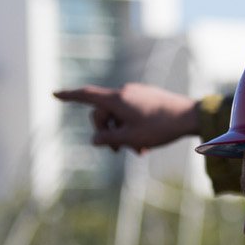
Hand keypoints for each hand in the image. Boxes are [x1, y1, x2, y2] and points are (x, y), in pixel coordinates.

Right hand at [55, 83, 198, 152]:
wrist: (190, 116)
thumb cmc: (161, 127)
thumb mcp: (131, 138)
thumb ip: (108, 139)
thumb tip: (94, 140)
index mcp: (118, 99)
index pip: (87, 96)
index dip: (69, 96)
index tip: (54, 94)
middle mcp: (125, 92)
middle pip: (103, 113)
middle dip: (106, 132)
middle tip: (119, 152)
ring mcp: (137, 93)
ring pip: (118, 115)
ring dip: (122, 133)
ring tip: (138, 150)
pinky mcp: (147, 97)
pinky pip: (131, 112)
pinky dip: (132, 127)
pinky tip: (145, 143)